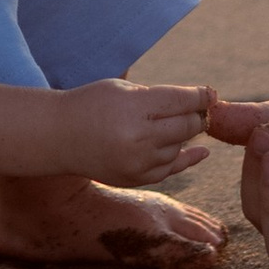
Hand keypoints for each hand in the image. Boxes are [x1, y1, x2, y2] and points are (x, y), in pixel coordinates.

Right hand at [55, 77, 212, 185]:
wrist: (58, 136)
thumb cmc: (91, 104)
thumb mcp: (123, 88)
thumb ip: (159, 96)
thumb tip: (198, 102)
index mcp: (135, 107)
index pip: (183, 101)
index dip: (201, 96)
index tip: (210, 94)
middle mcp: (139, 137)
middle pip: (187, 126)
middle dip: (196, 116)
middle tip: (198, 109)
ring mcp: (138, 162)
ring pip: (179, 147)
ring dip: (182, 135)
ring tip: (171, 124)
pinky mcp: (135, 179)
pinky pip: (170, 169)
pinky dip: (185, 158)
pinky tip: (201, 151)